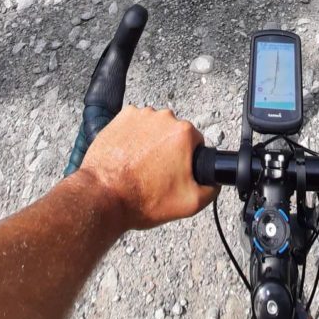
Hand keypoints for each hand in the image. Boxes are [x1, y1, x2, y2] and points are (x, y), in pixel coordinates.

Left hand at [78, 106, 217, 232]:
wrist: (104, 196)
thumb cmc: (143, 199)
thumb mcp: (189, 203)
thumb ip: (211, 189)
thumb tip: (215, 181)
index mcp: (183, 133)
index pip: (196, 143)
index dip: (187, 160)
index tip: (175, 173)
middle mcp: (163, 117)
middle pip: (174, 133)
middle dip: (169, 150)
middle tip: (156, 172)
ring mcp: (140, 115)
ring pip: (154, 128)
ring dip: (150, 142)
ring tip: (140, 165)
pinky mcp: (120, 118)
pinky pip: (134, 124)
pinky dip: (133, 137)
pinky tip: (128, 156)